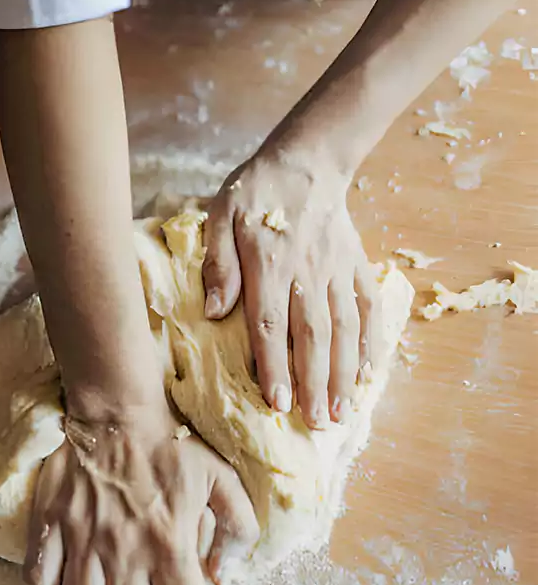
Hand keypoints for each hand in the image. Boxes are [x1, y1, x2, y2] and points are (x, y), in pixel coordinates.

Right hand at [23, 404, 258, 584]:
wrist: (116, 409)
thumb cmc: (171, 446)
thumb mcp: (222, 480)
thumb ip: (238, 531)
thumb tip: (220, 577)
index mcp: (171, 544)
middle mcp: (125, 550)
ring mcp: (82, 539)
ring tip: (102, 583)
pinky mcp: (48, 523)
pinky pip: (39, 580)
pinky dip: (52, 582)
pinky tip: (69, 564)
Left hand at [201, 149, 379, 428]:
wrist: (308, 160)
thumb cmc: (255, 191)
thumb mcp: (220, 216)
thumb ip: (218, 263)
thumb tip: (212, 311)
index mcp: (269, 265)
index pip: (270, 325)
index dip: (274, 366)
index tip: (277, 404)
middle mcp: (307, 273)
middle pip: (313, 337)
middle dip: (314, 384)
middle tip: (316, 424)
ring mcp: (337, 271)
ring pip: (345, 329)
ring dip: (343, 374)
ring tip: (341, 412)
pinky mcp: (356, 265)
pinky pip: (368, 309)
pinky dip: (372, 343)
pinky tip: (368, 375)